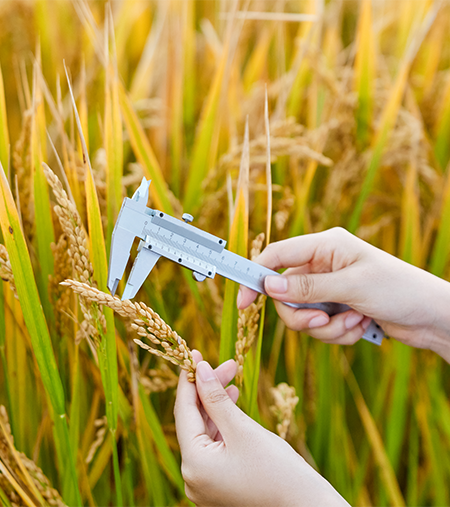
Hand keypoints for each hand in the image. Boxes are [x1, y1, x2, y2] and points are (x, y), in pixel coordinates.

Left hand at [174, 351, 348, 506]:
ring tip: (232, 379)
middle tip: (228, 364)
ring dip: (217, 405)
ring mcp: (205, 483)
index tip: (195, 354)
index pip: (184, 411)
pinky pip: (214, 446)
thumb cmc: (278, 471)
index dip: (189, 380)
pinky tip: (233, 403)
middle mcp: (192, 476)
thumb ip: (216, 398)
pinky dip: (222, 424)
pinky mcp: (218, 484)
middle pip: (195, 421)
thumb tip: (199, 371)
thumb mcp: (243, 428)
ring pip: (205, 432)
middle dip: (209, 390)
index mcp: (193, 464)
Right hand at [237, 228, 449, 360]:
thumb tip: (268, 285)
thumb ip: (306, 286)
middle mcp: (322, 265)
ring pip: (301, 314)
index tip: (243, 302)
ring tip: (354, 322)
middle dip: (302, 315)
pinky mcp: (336, 307)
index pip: (277, 255)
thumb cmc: (399, 289)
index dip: (256, 275)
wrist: (432, 317)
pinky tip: (361, 326)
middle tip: (321, 322)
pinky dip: (337, 332)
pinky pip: (319, 326)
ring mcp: (328, 288)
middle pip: (285, 293)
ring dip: (326, 327)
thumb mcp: (351, 286)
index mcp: (325, 246)